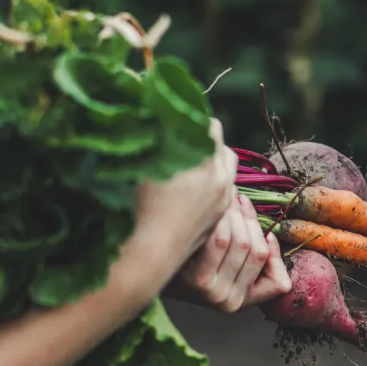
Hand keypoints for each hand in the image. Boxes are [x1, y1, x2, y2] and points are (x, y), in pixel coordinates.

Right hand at [126, 117, 237, 282]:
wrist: (150, 253)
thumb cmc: (139, 209)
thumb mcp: (144, 165)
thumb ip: (155, 137)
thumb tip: (154, 112)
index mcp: (205, 164)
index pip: (210, 126)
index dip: (193, 119)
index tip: (177, 118)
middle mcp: (221, 181)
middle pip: (223, 148)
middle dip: (206, 141)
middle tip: (183, 140)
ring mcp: (222, 202)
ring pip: (227, 171)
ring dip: (213, 163)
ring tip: (189, 163)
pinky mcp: (217, 218)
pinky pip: (224, 191)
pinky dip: (213, 183)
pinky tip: (190, 186)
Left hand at [169, 192, 291, 312]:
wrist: (143, 266)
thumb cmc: (184, 260)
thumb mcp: (219, 269)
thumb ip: (244, 258)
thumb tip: (268, 236)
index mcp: (240, 302)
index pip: (279, 284)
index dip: (276, 256)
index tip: (268, 235)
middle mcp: (230, 301)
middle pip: (257, 251)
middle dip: (249, 220)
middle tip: (237, 199)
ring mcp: (214, 292)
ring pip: (242, 242)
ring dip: (235, 214)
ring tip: (225, 199)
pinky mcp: (198, 280)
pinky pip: (222, 240)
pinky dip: (222, 219)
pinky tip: (214, 210)